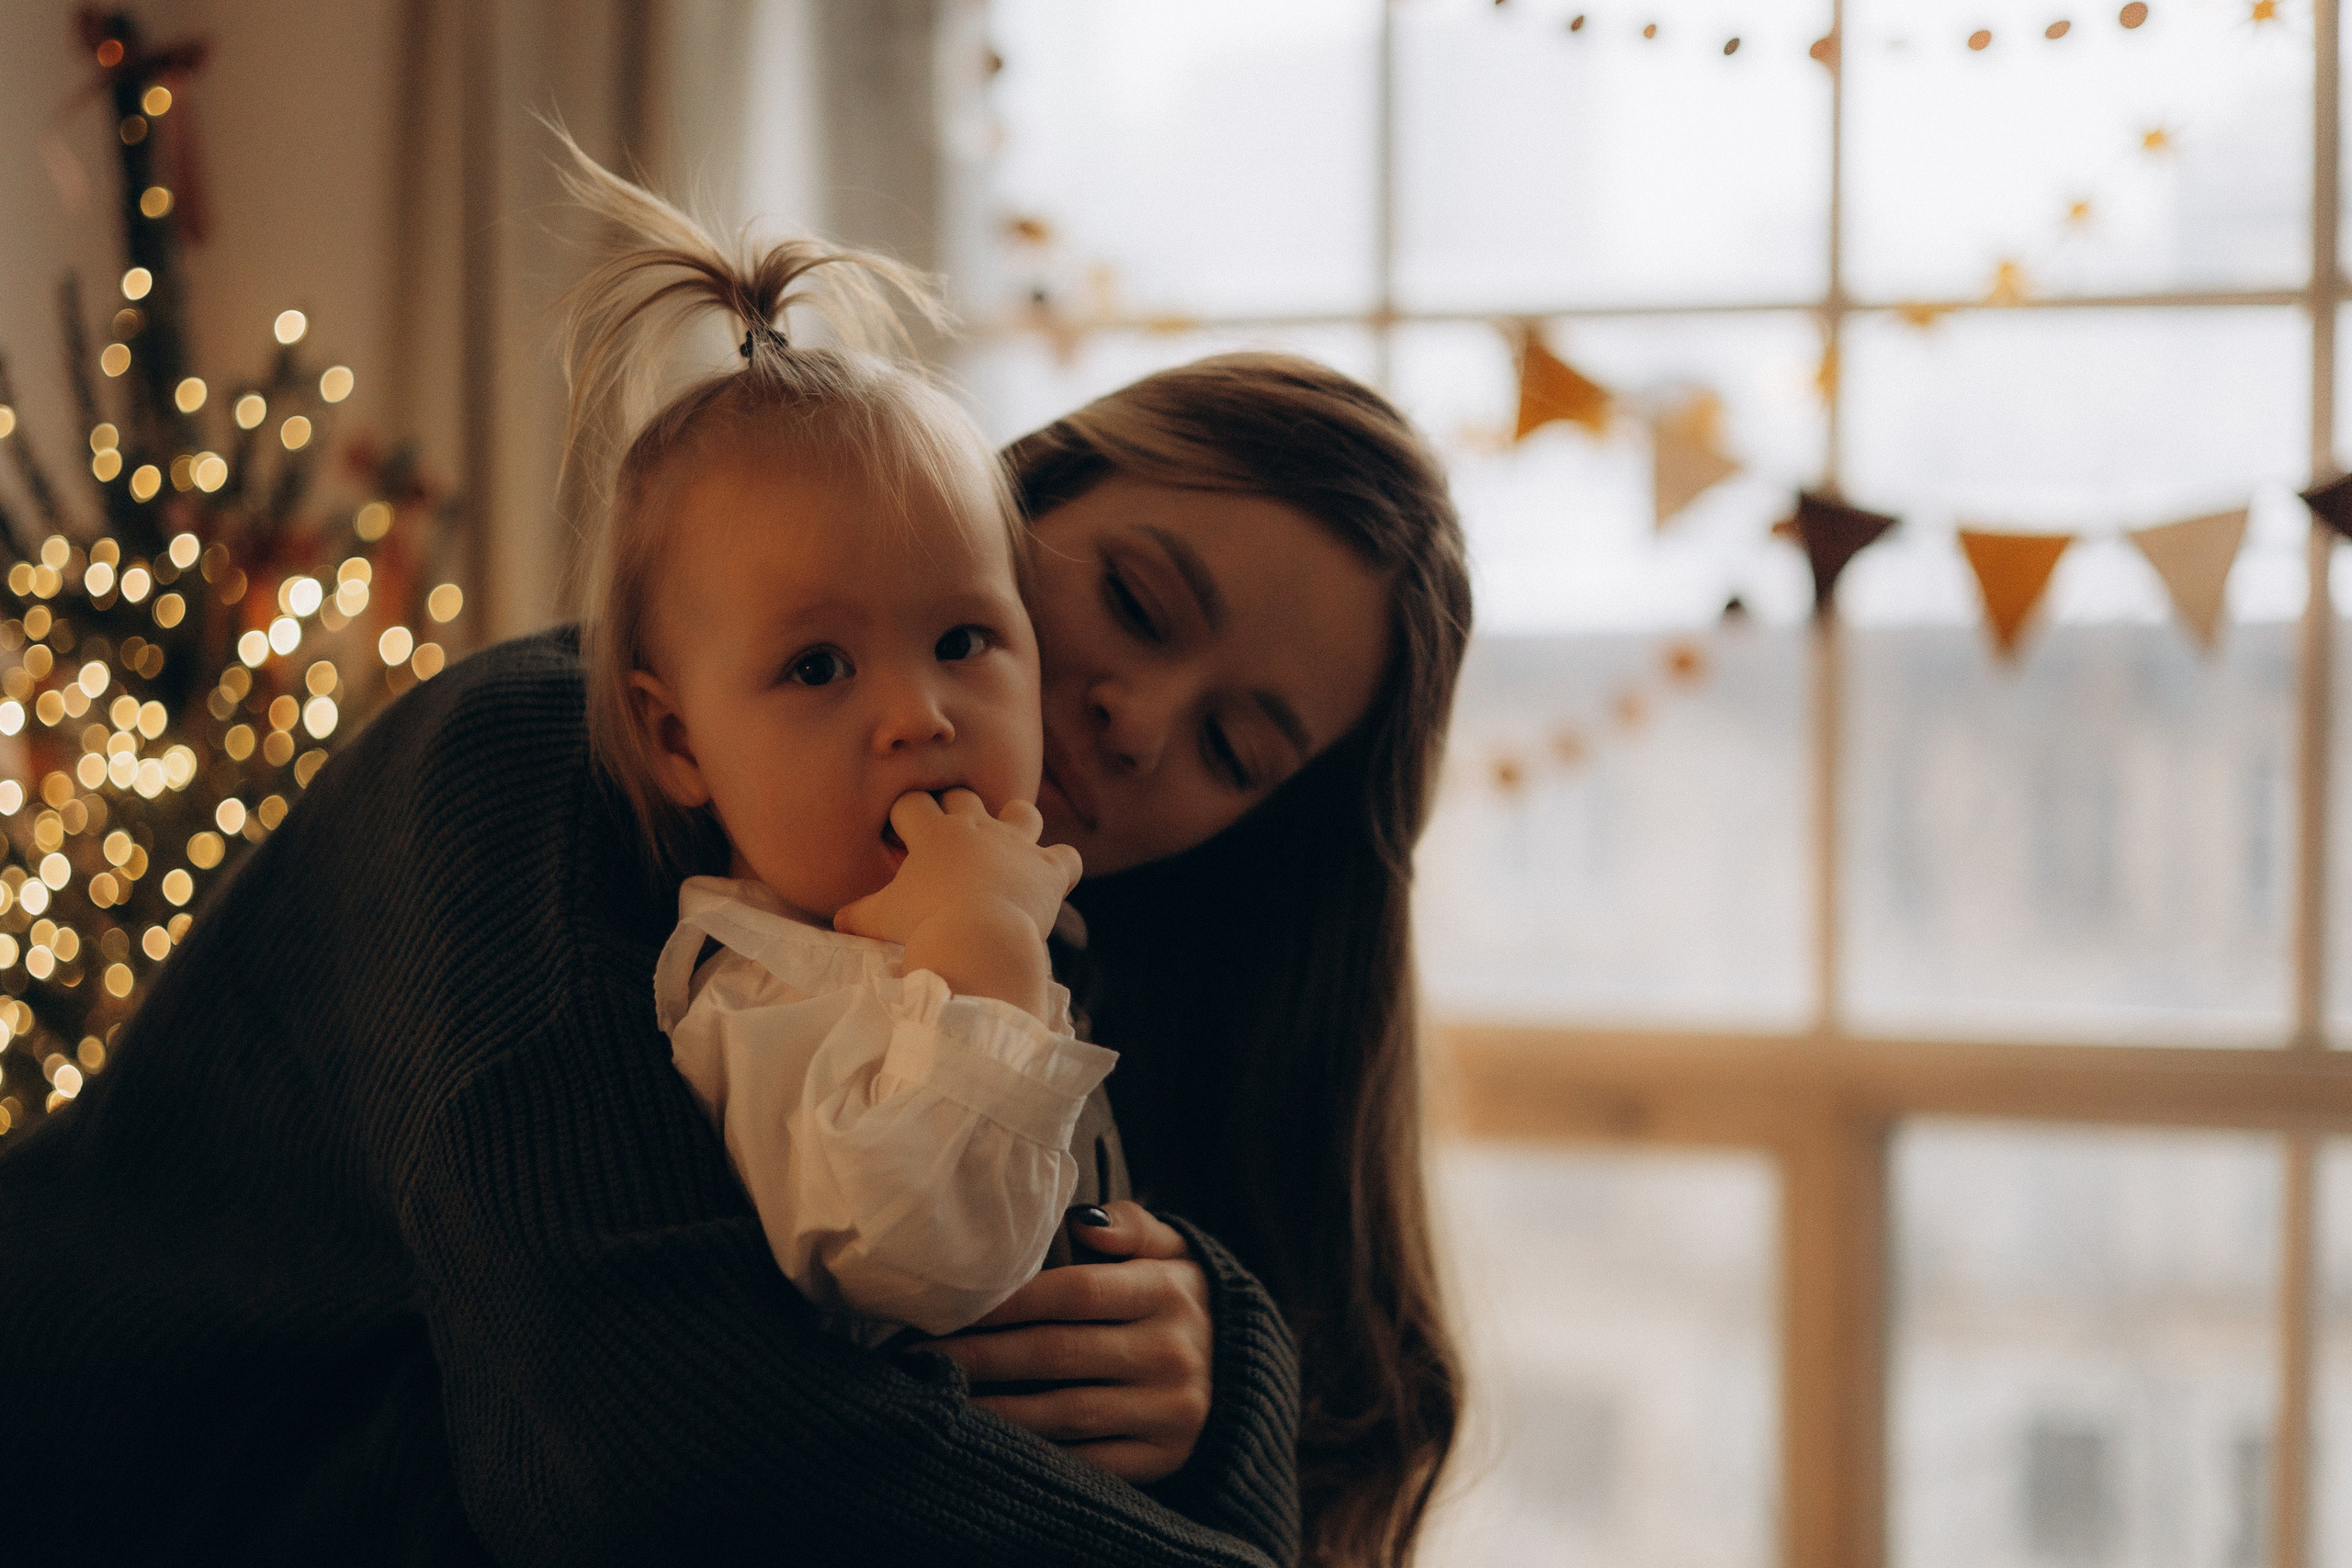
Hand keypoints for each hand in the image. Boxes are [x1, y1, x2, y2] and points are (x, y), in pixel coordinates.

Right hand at [835, 789, 1081, 945]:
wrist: (978, 937)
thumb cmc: (922, 924)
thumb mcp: (881, 918)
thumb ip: (857, 914)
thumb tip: (837, 921)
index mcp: (933, 832)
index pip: (912, 803)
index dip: (906, 814)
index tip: (903, 833)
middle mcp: (977, 827)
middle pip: (965, 797)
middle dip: (957, 810)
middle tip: (952, 840)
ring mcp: (1017, 844)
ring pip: (1024, 812)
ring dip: (1018, 823)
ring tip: (1009, 846)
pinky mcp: (1049, 869)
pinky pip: (1067, 857)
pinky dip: (1062, 867)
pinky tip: (1053, 879)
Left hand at [917, 1202, 1211, 1483]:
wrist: (1245, 1378)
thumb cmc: (1182, 1303)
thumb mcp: (1175, 1251)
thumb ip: (1131, 1224)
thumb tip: (1082, 1218)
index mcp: (1170, 1292)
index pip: (1074, 1291)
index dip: (1006, 1299)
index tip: (950, 1303)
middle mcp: (1173, 1352)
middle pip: (1056, 1353)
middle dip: (979, 1355)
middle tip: (918, 1356)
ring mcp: (1169, 1411)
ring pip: (1063, 1412)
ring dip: (994, 1408)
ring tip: (941, 1396)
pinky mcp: (1162, 1458)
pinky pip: (1085, 1459)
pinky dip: (1035, 1450)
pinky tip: (991, 1437)